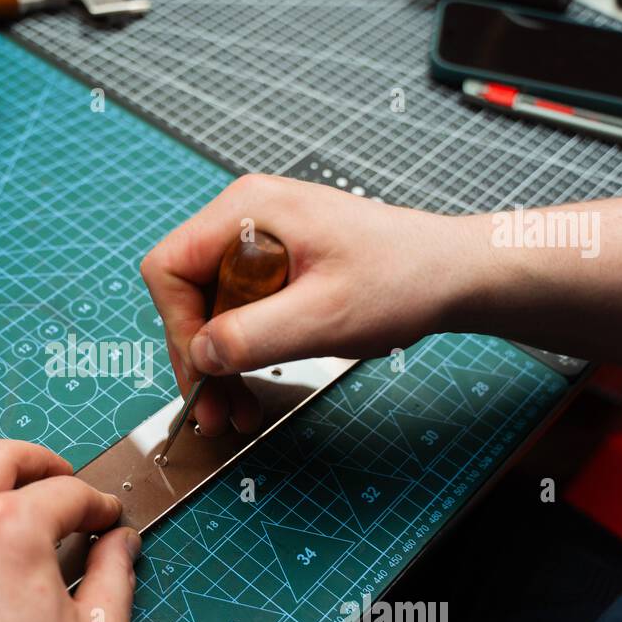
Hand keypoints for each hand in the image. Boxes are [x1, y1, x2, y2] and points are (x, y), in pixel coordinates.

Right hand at [140, 174, 480, 435]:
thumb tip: (200, 354)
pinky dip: (242, 350)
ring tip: (236, 410)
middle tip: (213, 409)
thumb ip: (255, 334)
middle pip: (187, 294)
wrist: (451, 275)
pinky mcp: (273, 265)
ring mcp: (257, 242)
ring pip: (209, 309)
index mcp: (247, 211)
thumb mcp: (325, 315)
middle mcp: (245, 219)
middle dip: (198, 357)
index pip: (170, 268)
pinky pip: (238, 311)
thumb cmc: (403, 278)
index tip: (205, 371)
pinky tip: (255, 383)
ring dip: (219, 363)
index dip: (178, 326)